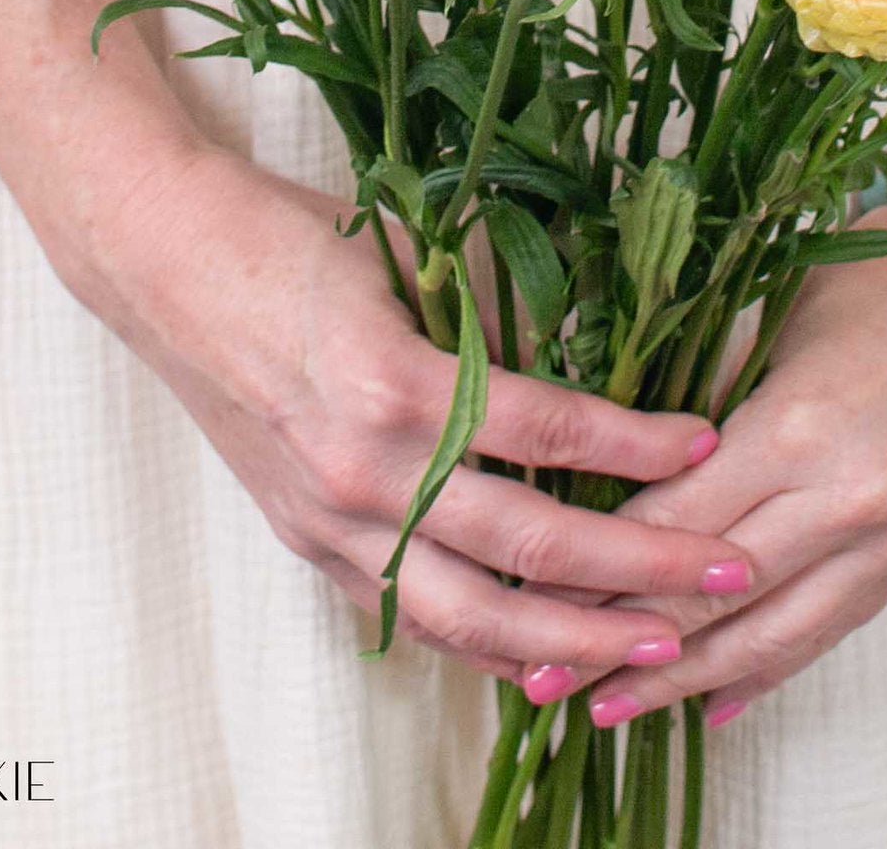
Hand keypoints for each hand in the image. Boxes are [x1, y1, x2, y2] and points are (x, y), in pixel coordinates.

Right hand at [78, 146, 752, 681]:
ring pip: (471, 613)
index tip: (707, 442)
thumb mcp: (403, 254)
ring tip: (656, 644)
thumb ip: (487, 316)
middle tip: (724, 572)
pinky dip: (484, 641)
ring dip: (572, 637)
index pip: (545, 427)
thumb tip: (590, 350)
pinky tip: (547, 650)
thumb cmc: (287, 236)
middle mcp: (363, 466)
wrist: (162, 260)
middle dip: (637, 568)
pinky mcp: (307, 539)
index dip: (636, 442)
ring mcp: (329, 516)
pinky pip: (410, 612)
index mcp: (394, 378)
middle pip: (527, 543)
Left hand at [518, 207, 886, 721]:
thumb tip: (613, 471)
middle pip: (716, 597)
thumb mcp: (770, 323)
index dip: (599, 573)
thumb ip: (699, 404)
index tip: (533, 601)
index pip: (675, 525)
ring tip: (613, 709)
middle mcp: (848, 498)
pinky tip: (713, 699)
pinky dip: (769, 668)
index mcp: (797, 427)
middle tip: (546, 680)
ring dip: (689, 680)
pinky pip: (831, 628)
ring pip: (774, 634)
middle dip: (626, 646)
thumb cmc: (876, 279)